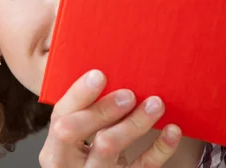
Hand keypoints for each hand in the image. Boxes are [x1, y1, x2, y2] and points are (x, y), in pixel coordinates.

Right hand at [39, 70, 181, 167]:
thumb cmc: (91, 151)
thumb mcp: (79, 138)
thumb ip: (82, 111)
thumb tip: (102, 67)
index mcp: (53, 147)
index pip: (59, 116)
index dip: (78, 95)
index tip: (100, 74)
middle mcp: (66, 164)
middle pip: (74, 132)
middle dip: (101, 108)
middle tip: (129, 94)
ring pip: (109, 148)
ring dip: (134, 122)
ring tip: (156, 104)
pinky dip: (160, 149)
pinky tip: (172, 130)